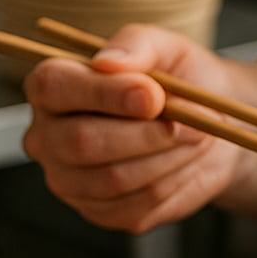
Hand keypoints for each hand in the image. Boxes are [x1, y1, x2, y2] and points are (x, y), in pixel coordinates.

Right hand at [20, 23, 240, 233]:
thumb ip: (135, 44)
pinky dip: (173, 181)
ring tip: (197, 136)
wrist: (208, 128)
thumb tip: (108, 61)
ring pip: (114, 178)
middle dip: (145, 134)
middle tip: (191, 122)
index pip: (54, 87)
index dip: (104, 93)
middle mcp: (48, 137)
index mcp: (51, 88)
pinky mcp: (101, 213)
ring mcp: (70, 181)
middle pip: (81, 142)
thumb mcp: (164, 47)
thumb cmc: (176, 82)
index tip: (153, 96)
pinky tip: (185, 161)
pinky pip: (137, 204)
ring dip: (167, 157)